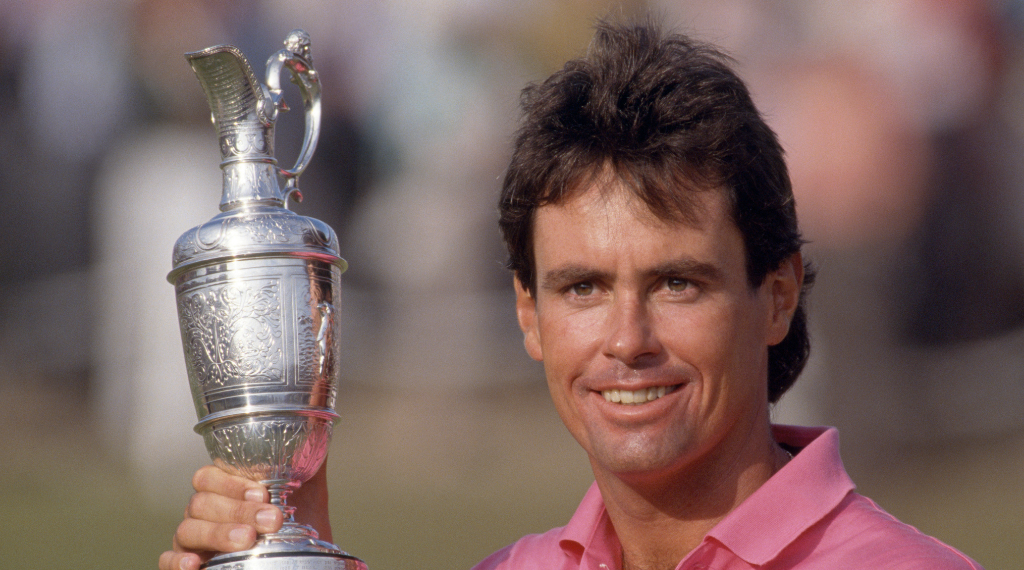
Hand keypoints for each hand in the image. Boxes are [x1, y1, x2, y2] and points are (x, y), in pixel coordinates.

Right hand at [157, 461, 331, 569]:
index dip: (233, 484)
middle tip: (270, 520)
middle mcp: (202, 512)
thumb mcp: (307, 493)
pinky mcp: (184, 565)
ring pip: (187, 530)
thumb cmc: (298, 524)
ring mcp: (191, 540)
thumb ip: (308, 461)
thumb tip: (318, 422)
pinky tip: (195, 564)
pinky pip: (167, 562)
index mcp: (224, 489)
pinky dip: (177, 562)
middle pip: (201, 503)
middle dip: (237, 510)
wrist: (301, 558)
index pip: (209, 476)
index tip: (264, 494)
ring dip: (217, 534)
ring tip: (247, 539)